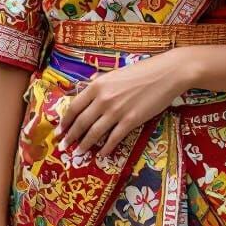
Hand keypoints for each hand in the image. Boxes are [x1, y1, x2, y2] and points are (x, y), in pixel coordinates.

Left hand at [56, 49, 190, 158]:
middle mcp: (103, 99)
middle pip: (81, 122)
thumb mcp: (115, 73)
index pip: (74, 106)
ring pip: (94, 133)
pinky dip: (106, 148)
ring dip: (84, 145)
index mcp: (98, 85)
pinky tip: (102, 154)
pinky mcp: (131, 121)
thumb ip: (100, 83)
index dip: (65, 121)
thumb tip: (86, 87)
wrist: (166, 73)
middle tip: (63, 146)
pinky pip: (114, 138)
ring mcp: (116, 111)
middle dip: (71, 136)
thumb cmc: (142, 71)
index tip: (60, 130)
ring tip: (78, 153)